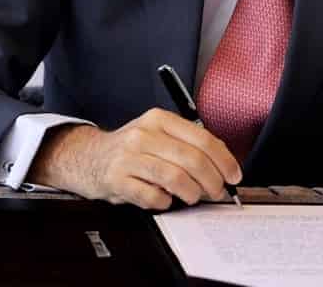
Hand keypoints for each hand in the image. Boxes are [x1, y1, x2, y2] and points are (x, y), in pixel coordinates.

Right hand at [31, 108, 241, 209]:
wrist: (88, 158)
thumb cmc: (131, 150)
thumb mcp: (158, 135)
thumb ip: (188, 144)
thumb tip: (224, 166)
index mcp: (158, 119)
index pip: (203, 139)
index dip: (224, 161)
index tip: (234, 176)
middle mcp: (143, 134)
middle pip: (192, 160)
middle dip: (213, 182)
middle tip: (217, 192)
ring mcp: (128, 157)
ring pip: (175, 178)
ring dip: (192, 193)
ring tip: (192, 197)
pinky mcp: (117, 179)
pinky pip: (152, 196)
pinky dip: (165, 202)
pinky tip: (164, 199)